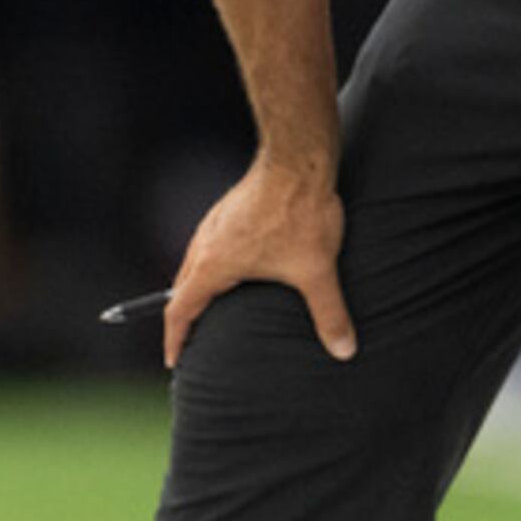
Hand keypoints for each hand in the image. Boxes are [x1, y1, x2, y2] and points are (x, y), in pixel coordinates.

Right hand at [163, 156, 354, 368]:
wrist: (297, 159)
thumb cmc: (300, 212)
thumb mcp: (315, 271)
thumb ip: (328, 314)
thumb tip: (344, 350)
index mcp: (213, 264)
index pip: (179, 310)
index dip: (175, 340)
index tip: (175, 361)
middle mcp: (205, 244)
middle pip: (182, 288)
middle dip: (183, 318)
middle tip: (190, 343)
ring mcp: (214, 224)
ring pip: (194, 265)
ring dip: (196, 290)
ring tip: (209, 310)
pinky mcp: (228, 211)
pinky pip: (208, 247)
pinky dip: (211, 268)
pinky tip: (234, 271)